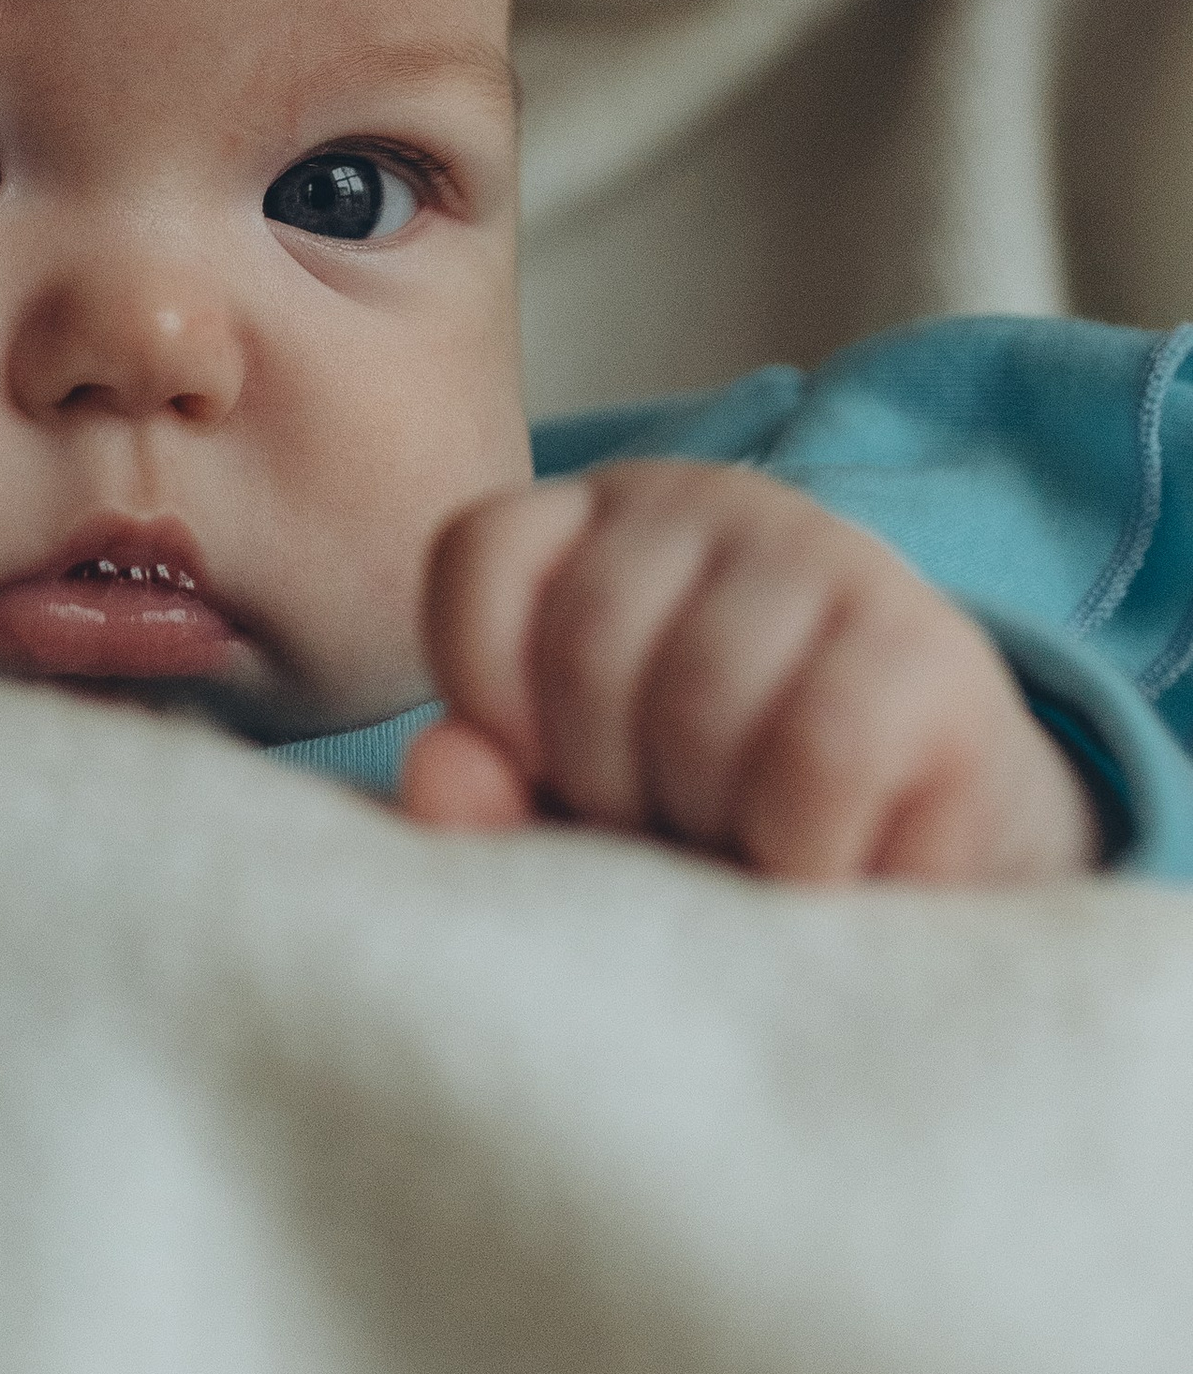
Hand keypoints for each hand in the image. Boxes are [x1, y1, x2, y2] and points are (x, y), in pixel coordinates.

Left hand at [398, 460, 1100, 884]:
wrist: (927, 869)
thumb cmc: (715, 830)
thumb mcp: (577, 824)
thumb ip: (488, 802)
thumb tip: (439, 770)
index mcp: (596, 523)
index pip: (479, 555)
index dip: (486, 694)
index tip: (545, 779)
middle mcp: (709, 504)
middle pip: (586, 645)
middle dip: (608, 789)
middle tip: (671, 836)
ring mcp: (829, 556)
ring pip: (699, 703)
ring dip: (711, 830)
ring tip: (747, 853)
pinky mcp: (935, 649)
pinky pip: (819, 752)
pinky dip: (799, 851)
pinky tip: (817, 869)